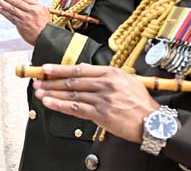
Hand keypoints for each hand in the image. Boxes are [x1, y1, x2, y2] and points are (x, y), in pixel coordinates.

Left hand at [0, 0, 49, 44]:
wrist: (46, 37)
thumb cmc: (44, 24)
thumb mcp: (44, 11)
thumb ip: (33, 5)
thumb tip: (22, 0)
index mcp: (37, 6)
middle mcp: (31, 11)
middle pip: (16, 2)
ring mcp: (25, 18)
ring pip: (12, 9)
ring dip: (2, 4)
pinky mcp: (21, 25)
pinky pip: (11, 17)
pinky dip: (4, 13)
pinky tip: (0, 10)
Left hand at [33, 64, 158, 143]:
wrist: (152, 122)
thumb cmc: (140, 103)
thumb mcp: (126, 80)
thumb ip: (104, 75)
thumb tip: (84, 69)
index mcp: (111, 73)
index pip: (80, 69)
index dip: (60, 69)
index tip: (47, 68)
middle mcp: (105, 84)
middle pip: (72, 80)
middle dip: (52, 81)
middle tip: (37, 80)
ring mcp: (103, 99)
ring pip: (71, 94)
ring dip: (52, 93)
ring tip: (38, 92)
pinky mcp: (101, 114)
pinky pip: (76, 108)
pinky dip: (60, 105)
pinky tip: (49, 103)